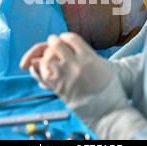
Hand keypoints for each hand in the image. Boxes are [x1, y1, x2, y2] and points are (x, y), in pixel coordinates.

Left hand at [20, 33, 135, 137]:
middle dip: (53, 43)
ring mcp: (65, 76)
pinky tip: (41, 69)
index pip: (70, 38)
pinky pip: (42, 74)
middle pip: (56, 45)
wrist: (107, 108)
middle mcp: (75, 64)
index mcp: (88, 57)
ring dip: (45, 56)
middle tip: (53, 45)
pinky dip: (38, 70)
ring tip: (49, 58)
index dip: (65, 37)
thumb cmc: (107, 86)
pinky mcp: (58, 88)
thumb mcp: (103, 63)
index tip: (64, 39)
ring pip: (47, 58)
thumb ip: (88, 53)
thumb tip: (74, 47)